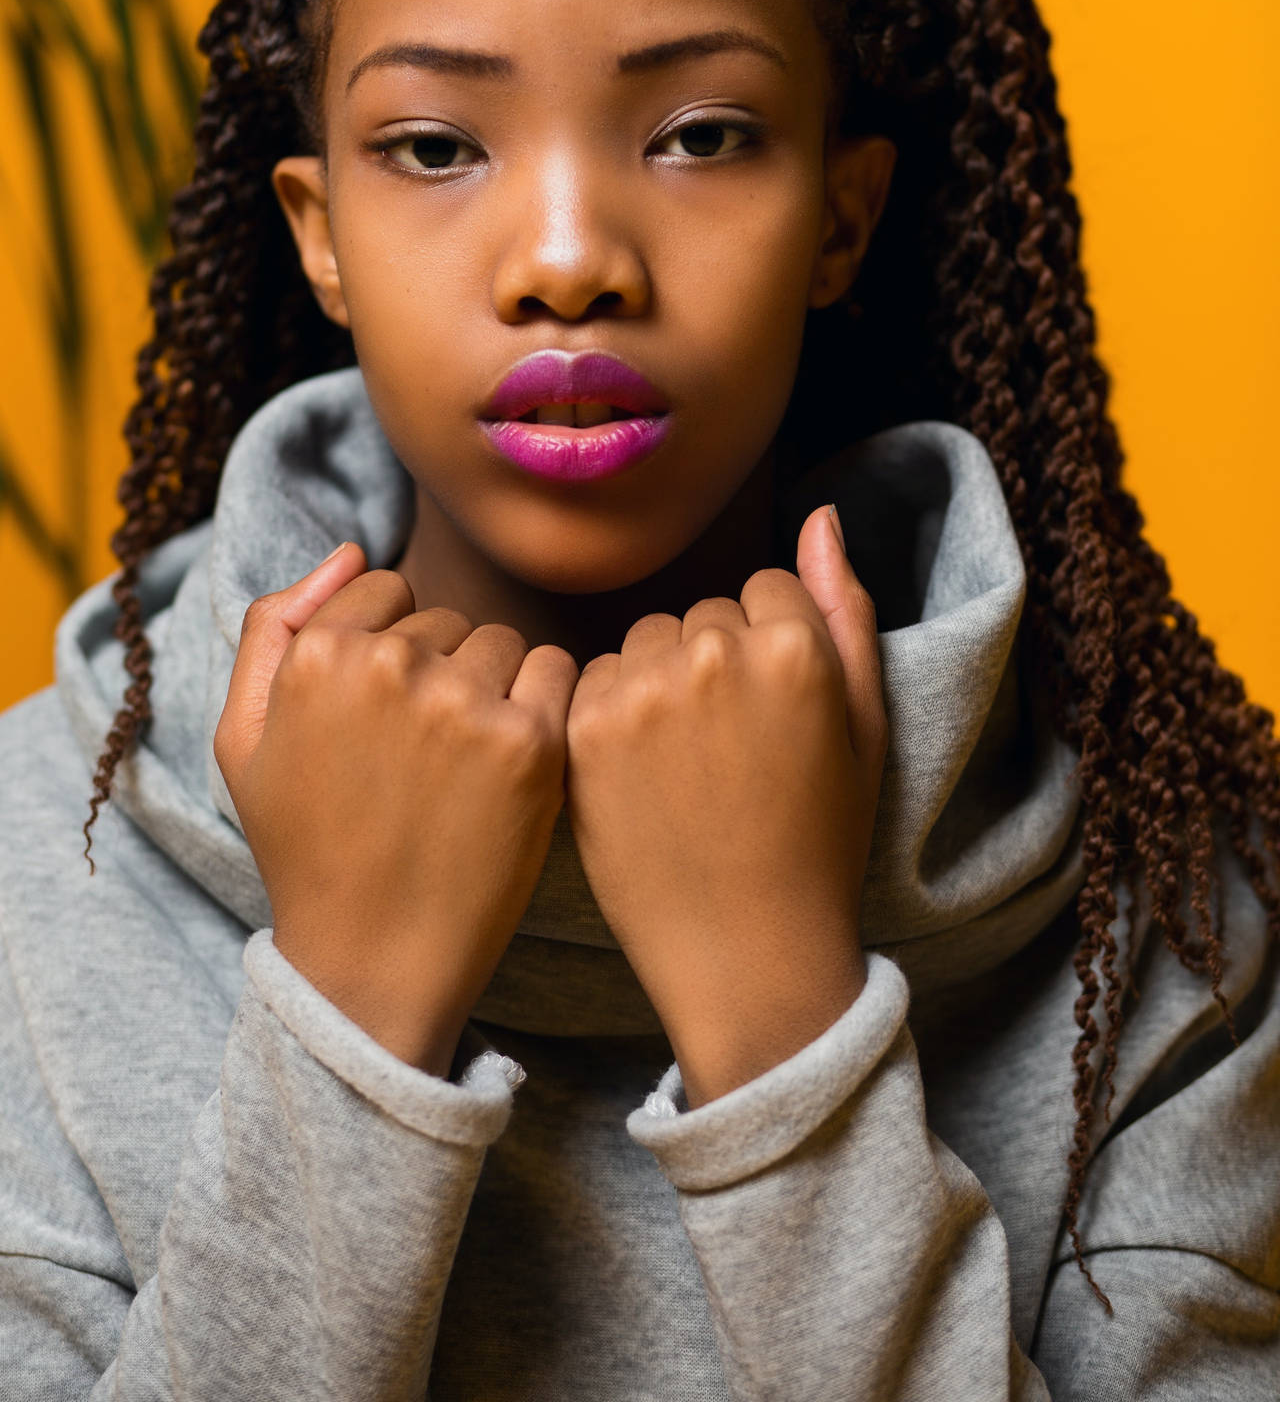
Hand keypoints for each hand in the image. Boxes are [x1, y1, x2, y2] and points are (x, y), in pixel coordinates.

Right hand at [213, 543, 577, 1073]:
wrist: (373, 960)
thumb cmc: (307, 846)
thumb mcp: (245, 737)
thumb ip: (276, 626)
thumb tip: (350, 550)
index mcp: (319, 656)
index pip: (385, 590)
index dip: (389, 651)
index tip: (384, 718)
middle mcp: (391, 666)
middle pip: (447, 619)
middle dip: (441, 672)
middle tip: (420, 760)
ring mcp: (464, 702)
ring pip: (503, 643)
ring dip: (494, 690)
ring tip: (463, 769)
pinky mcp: (531, 742)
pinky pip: (557, 672)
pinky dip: (546, 708)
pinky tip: (515, 764)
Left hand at [564, 506, 887, 1105]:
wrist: (749, 950)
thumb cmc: (818, 840)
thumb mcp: (865, 726)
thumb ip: (844, 609)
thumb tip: (821, 515)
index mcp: (794, 647)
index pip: (765, 593)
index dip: (769, 656)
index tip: (771, 720)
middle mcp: (715, 654)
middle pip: (700, 615)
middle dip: (711, 665)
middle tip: (728, 752)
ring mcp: (644, 690)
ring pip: (644, 641)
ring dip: (657, 683)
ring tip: (684, 766)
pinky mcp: (585, 728)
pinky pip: (595, 678)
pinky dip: (612, 715)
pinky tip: (641, 775)